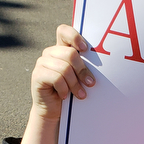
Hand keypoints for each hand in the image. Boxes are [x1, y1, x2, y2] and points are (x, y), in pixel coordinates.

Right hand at [22, 25, 95, 143]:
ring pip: (64, 68)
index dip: (74, 37)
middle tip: (90, 83)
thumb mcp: (79, 77)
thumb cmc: (70, 92)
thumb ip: (84, 66)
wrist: (54, 111)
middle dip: (83, 70)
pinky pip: (56, 78)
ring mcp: (42, 63)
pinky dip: (64, 89)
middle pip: (70, 54)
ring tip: (80, 94)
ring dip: (75, 84)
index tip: (86, 49)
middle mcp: (50, 53)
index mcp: (61, 49)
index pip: (63, 31)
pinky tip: (65, 96)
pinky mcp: (37, 75)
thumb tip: (106, 63)